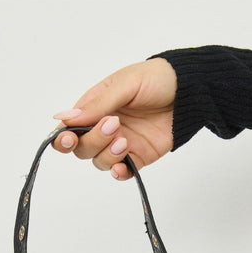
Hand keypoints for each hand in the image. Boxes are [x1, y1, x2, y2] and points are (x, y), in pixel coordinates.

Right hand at [51, 58, 176, 179]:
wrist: (188, 92)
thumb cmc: (156, 79)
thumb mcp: (124, 85)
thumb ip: (96, 104)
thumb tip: (63, 117)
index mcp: (95, 107)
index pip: (69, 128)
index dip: (63, 138)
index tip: (69, 138)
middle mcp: (104, 128)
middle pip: (82, 148)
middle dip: (93, 141)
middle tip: (114, 125)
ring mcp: (120, 144)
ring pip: (99, 161)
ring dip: (108, 154)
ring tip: (125, 140)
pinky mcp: (138, 157)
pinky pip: (121, 172)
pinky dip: (119, 173)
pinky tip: (122, 166)